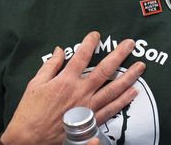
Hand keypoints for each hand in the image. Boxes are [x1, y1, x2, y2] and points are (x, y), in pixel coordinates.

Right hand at [0, 31, 144, 144]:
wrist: (31, 136)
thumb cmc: (30, 110)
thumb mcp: (35, 83)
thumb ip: (50, 66)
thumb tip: (60, 51)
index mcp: (65, 81)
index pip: (81, 56)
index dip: (89, 43)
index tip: (96, 35)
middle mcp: (80, 92)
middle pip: (104, 70)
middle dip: (118, 55)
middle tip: (130, 44)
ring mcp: (88, 107)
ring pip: (113, 90)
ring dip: (128, 77)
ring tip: (140, 67)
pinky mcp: (91, 121)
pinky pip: (112, 109)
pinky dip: (124, 100)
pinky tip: (133, 92)